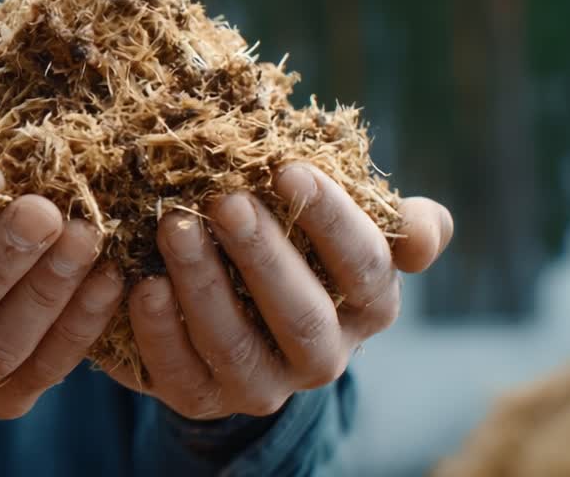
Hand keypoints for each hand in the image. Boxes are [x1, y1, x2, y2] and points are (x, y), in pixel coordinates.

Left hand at [105, 163, 453, 419]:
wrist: (235, 317)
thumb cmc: (294, 247)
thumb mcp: (338, 227)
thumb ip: (391, 222)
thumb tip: (427, 230)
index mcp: (368, 307)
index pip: (366, 267)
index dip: (332, 220)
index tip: (289, 170)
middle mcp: (323, 357)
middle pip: (302, 314)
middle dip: (262, 254)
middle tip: (225, 200)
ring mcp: (262, 385)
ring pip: (236, 345)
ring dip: (204, 285)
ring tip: (174, 228)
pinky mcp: (203, 400)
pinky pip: (180, 373)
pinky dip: (159, 330)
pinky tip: (142, 284)